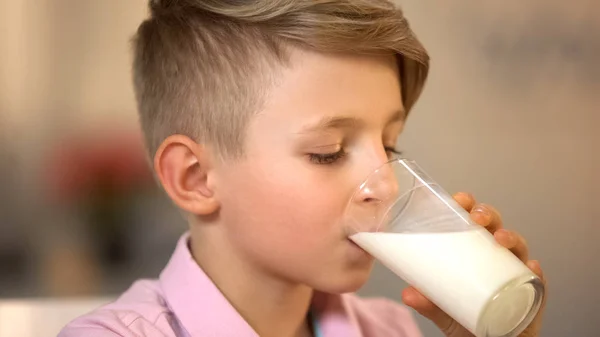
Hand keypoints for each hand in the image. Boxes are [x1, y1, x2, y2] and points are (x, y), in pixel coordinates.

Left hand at [401, 192, 546, 336]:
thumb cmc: (466, 321)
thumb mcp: (443, 310)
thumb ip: (428, 303)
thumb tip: (408, 293)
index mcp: (476, 253)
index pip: (474, 224)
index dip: (469, 207)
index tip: (459, 199)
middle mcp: (498, 259)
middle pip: (496, 228)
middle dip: (489, 215)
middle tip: (477, 217)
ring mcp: (516, 275)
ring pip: (519, 250)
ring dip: (512, 238)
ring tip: (501, 239)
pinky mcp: (532, 297)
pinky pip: (539, 283)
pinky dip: (537, 274)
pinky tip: (531, 267)